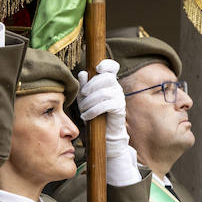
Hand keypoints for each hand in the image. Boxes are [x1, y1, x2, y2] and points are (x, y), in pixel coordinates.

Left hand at [77, 59, 139, 185]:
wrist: (103, 137)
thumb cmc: (94, 116)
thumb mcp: (85, 100)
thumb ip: (84, 87)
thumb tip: (82, 73)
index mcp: (108, 83)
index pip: (112, 66)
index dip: (106, 64)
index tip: (97, 68)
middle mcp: (116, 88)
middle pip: (105, 78)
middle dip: (90, 87)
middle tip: (82, 98)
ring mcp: (119, 98)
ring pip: (104, 91)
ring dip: (89, 101)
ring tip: (83, 111)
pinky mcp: (120, 109)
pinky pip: (107, 104)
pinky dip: (94, 110)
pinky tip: (87, 116)